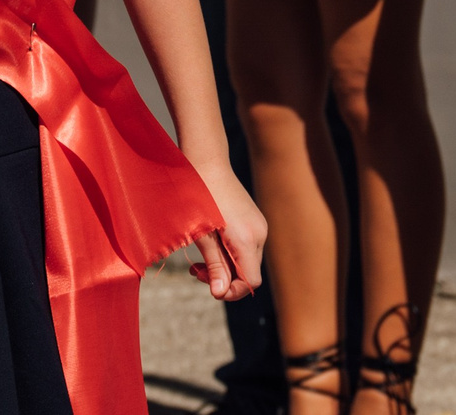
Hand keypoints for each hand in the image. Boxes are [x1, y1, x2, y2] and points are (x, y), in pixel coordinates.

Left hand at [186, 158, 266, 302]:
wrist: (207, 162)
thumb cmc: (198, 196)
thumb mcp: (202, 235)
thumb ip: (214, 265)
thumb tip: (219, 294)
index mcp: (246, 238)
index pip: (251, 281)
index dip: (231, 291)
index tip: (208, 287)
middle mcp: (259, 233)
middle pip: (249, 273)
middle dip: (224, 279)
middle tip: (196, 271)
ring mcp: (258, 226)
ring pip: (246, 261)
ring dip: (225, 267)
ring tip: (198, 262)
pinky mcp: (253, 220)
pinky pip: (245, 247)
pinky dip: (229, 253)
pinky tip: (210, 245)